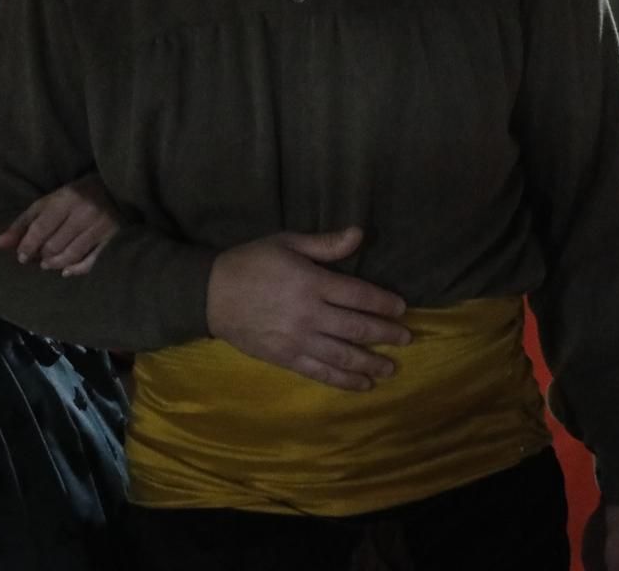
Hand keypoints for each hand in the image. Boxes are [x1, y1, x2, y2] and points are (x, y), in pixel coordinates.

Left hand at [0, 175, 123, 275]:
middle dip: (42, 256)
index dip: (28, 246)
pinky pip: (93, 261)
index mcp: (65, 198)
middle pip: (55, 244)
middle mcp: (84, 212)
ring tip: (49, 264)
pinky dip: (77, 269)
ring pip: (72, 254)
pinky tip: (66, 271)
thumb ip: (24, 223)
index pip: (41, 228)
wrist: (116, 189)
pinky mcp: (115, 237)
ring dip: (56, 263)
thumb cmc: (76, 197)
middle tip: (38, 259)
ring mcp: (101, 225)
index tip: (22, 257)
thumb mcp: (48, 203)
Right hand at [205, 227, 410, 390]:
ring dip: (371, 363)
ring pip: (343, 356)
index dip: (384, 302)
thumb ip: (325, 244)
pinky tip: (362, 384)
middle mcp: (309, 314)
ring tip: (391, 367)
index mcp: (311, 282)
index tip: (401, 308)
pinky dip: (344, 381)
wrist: (211, 294)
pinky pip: (320, 372)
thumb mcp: (287, 242)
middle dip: (386, 334)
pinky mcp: (285, 358)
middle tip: (407, 338)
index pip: (358, 295)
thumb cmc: (251, 262)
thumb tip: (359, 234)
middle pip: (357, 328)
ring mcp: (297, 340)